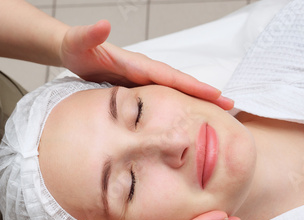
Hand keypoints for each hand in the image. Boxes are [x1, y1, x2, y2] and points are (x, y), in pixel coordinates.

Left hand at [59, 20, 233, 110]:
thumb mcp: (78, 42)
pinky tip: (188, 113)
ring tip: (219, 111)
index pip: (170, 76)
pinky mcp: (139, 85)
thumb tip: (104, 23)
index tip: (215, 94)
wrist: (73, 50)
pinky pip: (165, 95)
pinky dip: (181, 102)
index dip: (193, 86)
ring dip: (197, 99)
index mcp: (136, 64)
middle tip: (230, 106)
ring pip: (175, 89)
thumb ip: (89, 35)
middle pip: (181, 83)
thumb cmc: (75, 49)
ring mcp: (143, 78)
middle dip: (205, 94)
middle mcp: (144, 70)